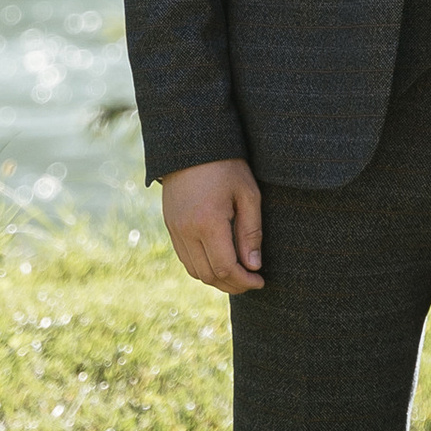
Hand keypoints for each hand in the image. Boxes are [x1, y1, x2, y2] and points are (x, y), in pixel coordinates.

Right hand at [161, 157, 264, 294]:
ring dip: (216, 279)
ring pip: (195, 271)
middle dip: (232, 285)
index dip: (244, 281)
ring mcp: (175, 229)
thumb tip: (253, 266)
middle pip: (209, 275)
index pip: (225, 268)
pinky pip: (185, 258)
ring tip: (237, 275)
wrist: (191, 145)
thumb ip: (251, 232)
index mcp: (208, 222)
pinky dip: (202, 267)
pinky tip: (219, 262)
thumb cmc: (226, 166)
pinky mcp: (170, 226)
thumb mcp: (248, 194)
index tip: (260, 281)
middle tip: (251, 282)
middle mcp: (186, 230)